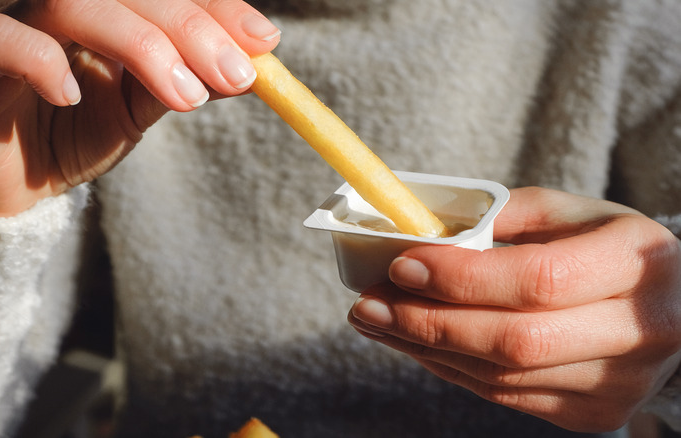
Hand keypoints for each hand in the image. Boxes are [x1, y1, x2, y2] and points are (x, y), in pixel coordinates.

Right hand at [0, 0, 279, 216]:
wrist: (20, 184)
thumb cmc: (79, 133)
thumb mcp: (146, 107)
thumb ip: (188, 79)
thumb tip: (253, 63)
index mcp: (105, 8)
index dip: (215, 7)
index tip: (264, 40)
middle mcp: (59, 5)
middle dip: (189, 28)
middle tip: (235, 74)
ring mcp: (12, 24)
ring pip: (69, 3)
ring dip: (138, 45)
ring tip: (184, 98)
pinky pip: (2, 40)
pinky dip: (44, 63)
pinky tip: (74, 98)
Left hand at [348, 187, 680, 431]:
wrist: (673, 309)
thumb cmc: (607, 249)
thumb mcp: (571, 212)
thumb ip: (506, 214)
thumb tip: (428, 234)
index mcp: (635, 262)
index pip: (539, 279)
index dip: (462, 278)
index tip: (402, 265)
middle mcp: (638, 330)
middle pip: (516, 341)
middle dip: (428, 324)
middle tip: (368, 305)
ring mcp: (618, 382)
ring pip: (502, 377)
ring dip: (426, 349)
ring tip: (377, 322)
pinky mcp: (594, 414)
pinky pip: (504, 397)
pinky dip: (450, 369)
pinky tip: (415, 344)